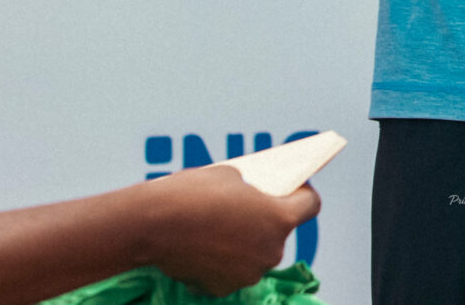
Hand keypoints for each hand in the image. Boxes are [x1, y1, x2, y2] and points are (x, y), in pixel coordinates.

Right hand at [137, 167, 319, 297]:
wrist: (153, 224)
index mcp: (279, 219)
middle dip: (267, 219)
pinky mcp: (223, 288)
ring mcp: (248, 274)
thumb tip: (253, 199)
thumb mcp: (230, 176)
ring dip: (245, 242)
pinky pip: (232, 271)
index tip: (295, 186)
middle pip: (279, 232)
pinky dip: (223, 261)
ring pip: (255, 254)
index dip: (303, 193)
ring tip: (222, 226)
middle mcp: (271, 251)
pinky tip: (205, 246)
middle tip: (249, 205)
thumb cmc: (193, 193)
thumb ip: (250, 190)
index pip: (310, 205)